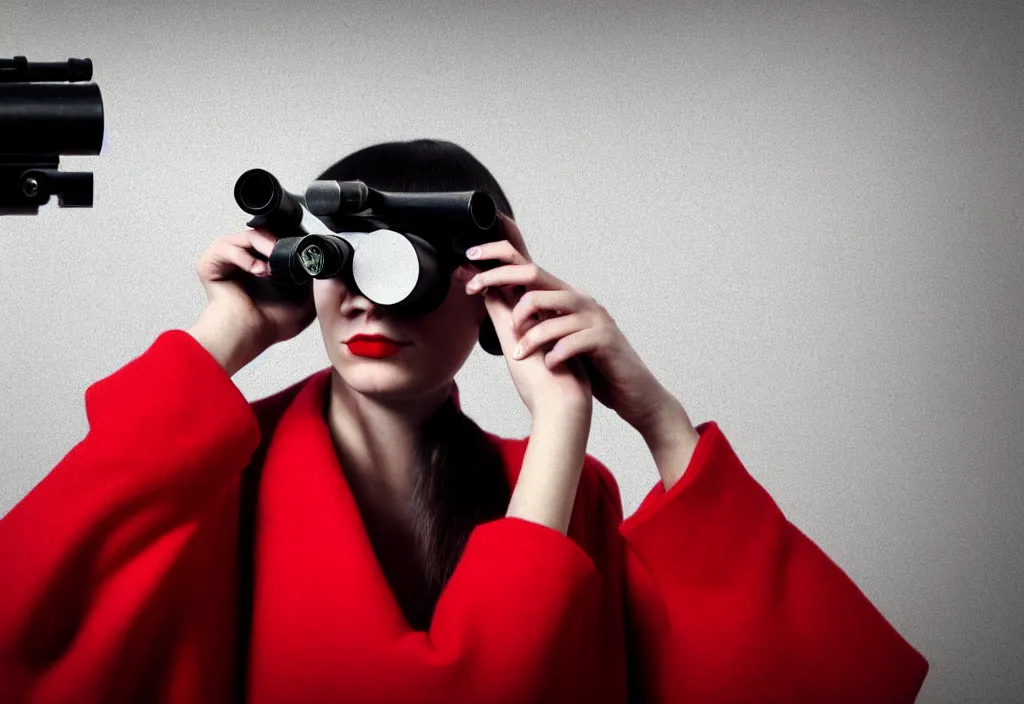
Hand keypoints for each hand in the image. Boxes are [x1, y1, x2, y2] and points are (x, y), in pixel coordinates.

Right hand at [194, 229, 316, 358]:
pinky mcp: (210, 263)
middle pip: (262, 234)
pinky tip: (258, 271)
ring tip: (273, 267)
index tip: (301, 245)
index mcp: (261, 266)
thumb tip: (322, 261)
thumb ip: (313, 280)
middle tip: (289, 252)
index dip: (288, 239)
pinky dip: (244, 257)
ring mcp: (225, 261)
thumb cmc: (269, 324)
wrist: (248, 335)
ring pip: (247, 236)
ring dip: (264, 247)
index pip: (274, 240)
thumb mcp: (304, 299)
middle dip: (278, 242)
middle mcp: (242, 261)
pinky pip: (226, 247)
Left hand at [466, 214, 676, 436]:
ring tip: (518, 353)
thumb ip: (527, 317)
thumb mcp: (552, 339)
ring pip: (552, 309)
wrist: (632, 393)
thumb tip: (492, 296)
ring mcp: (595, 318)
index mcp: (563, 299)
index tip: (471, 257)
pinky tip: (550, 365)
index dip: (500, 257)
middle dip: (501, 278)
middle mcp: (579, 301)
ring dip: (530, 332)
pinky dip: (557, 352)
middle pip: (536, 276)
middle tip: (476, 287)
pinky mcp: (606, 340)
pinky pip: (575, 339)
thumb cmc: (590, 368)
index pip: (529, 268)